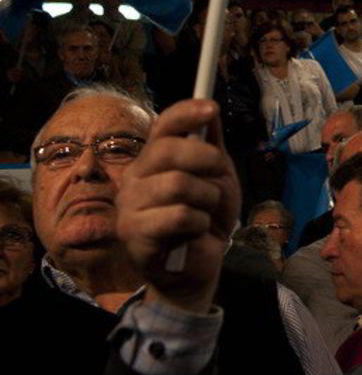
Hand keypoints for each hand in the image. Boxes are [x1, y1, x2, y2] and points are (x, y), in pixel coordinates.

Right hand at [115, 99, 239, 312]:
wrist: (198, 265)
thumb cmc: (205, 217)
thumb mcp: (217, 177)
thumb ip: (211, 146)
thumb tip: (209, 110)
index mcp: (153, 159)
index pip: (162, 126)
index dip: (186, 113)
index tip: (211, 108)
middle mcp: (135, 178)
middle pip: (168, 151)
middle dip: (206, 159)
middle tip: (218, 175)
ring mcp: (130, 207)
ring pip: (178, 184)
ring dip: (207, 198)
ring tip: (205, 211)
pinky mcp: (134, 235)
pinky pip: (179, 217)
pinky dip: (200, 222)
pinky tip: (195, 231)